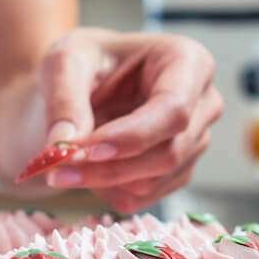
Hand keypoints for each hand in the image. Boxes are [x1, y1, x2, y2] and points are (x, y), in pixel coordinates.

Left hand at [36, 29, 221, 213]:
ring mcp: (195, 141)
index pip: (173, 110)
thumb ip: (64, 99)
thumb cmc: (82, 61)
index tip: (83, 150)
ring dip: (102, 181)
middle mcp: (203, 103)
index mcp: (187, 60)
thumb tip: (64, 146)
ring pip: (155, 181)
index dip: (131, 137)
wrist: (82, 84)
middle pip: (168, 153)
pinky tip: (87, 167)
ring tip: (63, 163)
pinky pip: (144, 197)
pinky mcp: (178, 171)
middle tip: (55, 168)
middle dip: (109, 167)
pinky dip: (107, 190)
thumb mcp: (64, 62)